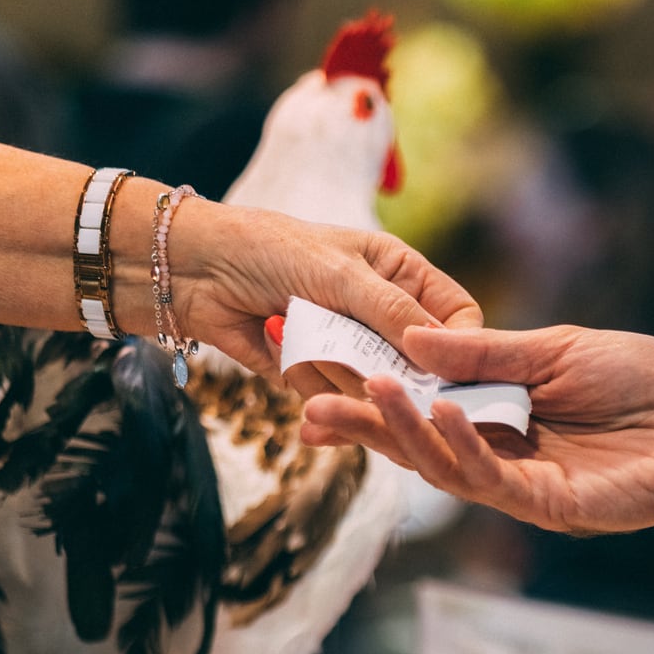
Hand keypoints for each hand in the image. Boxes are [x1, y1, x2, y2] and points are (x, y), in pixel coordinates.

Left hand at [168, 204, 481, 397]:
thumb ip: (394, 314)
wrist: (195, 270)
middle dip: (389, 374)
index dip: (458, 349)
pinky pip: (336, 405)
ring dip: (333, 371)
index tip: (444, 370)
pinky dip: (309, 389)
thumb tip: (443, 354)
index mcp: (404, 278)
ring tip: (287, 324)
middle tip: (364, 372)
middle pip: (420, 371)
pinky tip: (276, 349)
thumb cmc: (271, 249)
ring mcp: (352, 353)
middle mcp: (385, 319)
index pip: (458, 321)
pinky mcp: (319, 380)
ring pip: (375, 394)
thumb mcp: (342, 274)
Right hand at [298, 325, 653, 534]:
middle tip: (310, 405)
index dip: (367, 402)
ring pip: (447, 469)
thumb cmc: (641, 380)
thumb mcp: (555, 349)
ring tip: (371, 391)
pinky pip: (496, 481)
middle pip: (417, 449)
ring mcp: (525, 487)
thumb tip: (409, 340)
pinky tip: (439, 413)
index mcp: (495, 417)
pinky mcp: (556, 506)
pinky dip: (463, 449)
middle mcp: (500, 457)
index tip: (313, 382)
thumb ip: (485, 354)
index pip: (417, 412)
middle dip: (364, 427)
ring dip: (406, 432)